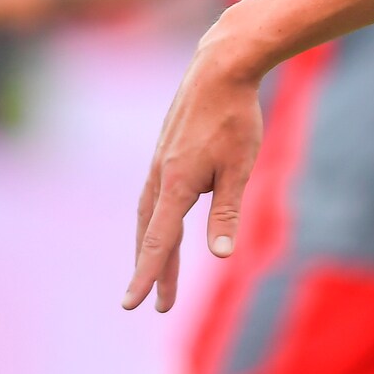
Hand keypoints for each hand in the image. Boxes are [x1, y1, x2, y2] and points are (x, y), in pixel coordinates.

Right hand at [126, 36, 261, 311]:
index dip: (148, 275)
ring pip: (150, 215)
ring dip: (153, 246)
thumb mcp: (239, 167)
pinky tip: (165, 224)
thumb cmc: (235, 118)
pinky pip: (155, 197)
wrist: (219, 68)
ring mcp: (159, 164)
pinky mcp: (165, 154)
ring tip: (158, 273)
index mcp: (176, 185)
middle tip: (154, 305)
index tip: (133, 304)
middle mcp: (160, 177)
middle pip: (152, 234)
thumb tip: (220, 255)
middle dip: (153, 269)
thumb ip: (227, 212)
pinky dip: (155, 220)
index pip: (158, 241)